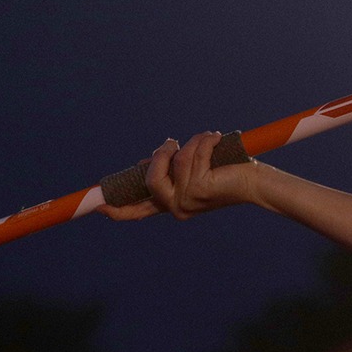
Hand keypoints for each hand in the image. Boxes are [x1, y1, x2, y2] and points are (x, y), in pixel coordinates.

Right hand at [98, 132, 260, 220]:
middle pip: (150, 178)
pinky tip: (217, 139)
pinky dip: (204, 141)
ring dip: (190, 144)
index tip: (97, 206)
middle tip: (174, 142)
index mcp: (170, 204)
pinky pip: (191, 156)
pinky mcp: (201, 189)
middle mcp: (176, 207)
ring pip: (174, 162)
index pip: (137, 212)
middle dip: (161, 154)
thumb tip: (147, 160)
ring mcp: (188, 201)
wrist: (254, 182)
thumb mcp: (190, 171)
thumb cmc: (224, 172)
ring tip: (208, 139)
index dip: (117, 209)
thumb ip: (169, 169)